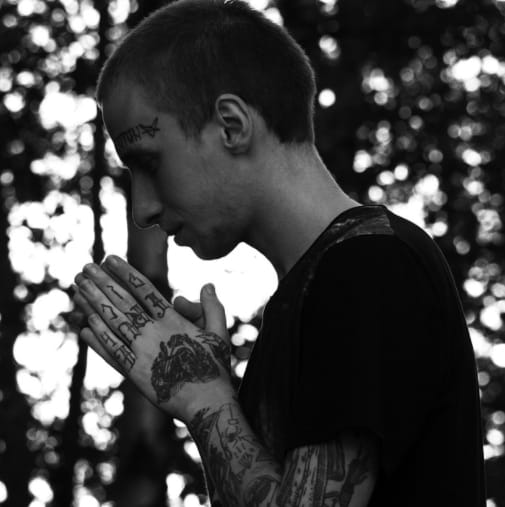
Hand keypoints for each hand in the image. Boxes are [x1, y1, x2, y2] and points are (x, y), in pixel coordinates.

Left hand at [72, 256, 233, 422]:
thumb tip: (207, 284)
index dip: (126, 273)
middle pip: (123, 303)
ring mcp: (141, 353)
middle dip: (102, 283)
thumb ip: (212, 307)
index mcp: (173, 321)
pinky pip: (112, 352)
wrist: (205, 402)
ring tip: (78, 288)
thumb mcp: (219, 333)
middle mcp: (153, 334)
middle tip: (85, 268)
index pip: (145, 290)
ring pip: (113, 324)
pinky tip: (85, 327)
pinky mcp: (134, 373)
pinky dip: (97, 339)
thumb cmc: (214, 367)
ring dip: (93, 305)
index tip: (110, 259)